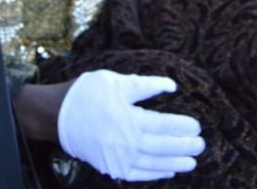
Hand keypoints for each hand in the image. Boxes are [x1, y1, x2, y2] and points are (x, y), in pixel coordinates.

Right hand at [57, 70, 204, 181]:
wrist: (56, 115)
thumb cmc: (87, 93)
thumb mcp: (117, 82)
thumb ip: (146, 86)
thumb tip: (172, 87)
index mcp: (127, 118)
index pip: (163, 125)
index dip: (181, 127)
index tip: (196, 126)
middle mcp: (124, 142)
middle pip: (161, 147)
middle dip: (183, 147)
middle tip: (200, 145)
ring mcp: (116, 157)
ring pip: (152, 164)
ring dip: (173, 164)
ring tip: (191, 162)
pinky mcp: (109, 166)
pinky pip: (136, 174)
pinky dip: (154, 174)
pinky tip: (168, 171)